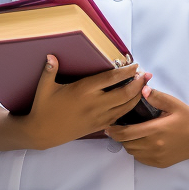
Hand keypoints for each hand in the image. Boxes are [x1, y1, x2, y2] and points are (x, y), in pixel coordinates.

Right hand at [19, 57, 148, 149]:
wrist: (42, 133)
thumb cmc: (43, 108)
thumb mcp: (45, 88)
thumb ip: (50, 70)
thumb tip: (51, 55)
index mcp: (83, 90)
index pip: (110, 79)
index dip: (126, 71)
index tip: (135, 65)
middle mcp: (94, 103)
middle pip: (124, 93)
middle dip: (138, 84)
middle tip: (146, 75)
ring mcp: (98, 116)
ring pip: (125, 107)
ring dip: (137, 97)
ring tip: (144, 87)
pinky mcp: (98, 126)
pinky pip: (119, 117)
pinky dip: (128, 109)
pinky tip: (133, 103)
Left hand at [105, 87, 188, 167]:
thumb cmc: (187, 119)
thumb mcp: (174, 104)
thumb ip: (156, 97)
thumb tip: (141, 89)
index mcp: (156, 130)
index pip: (127, 133)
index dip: (114, 130)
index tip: (108, 125)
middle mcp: (154, 146)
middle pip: (126, 144)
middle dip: (119, 136)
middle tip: (116, 127)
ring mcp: (156, 157)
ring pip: (132, 152)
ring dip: (127, 143)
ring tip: (128, 133)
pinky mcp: (159, 163)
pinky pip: (140, 158)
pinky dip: (136, 151)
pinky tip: (139, 141)